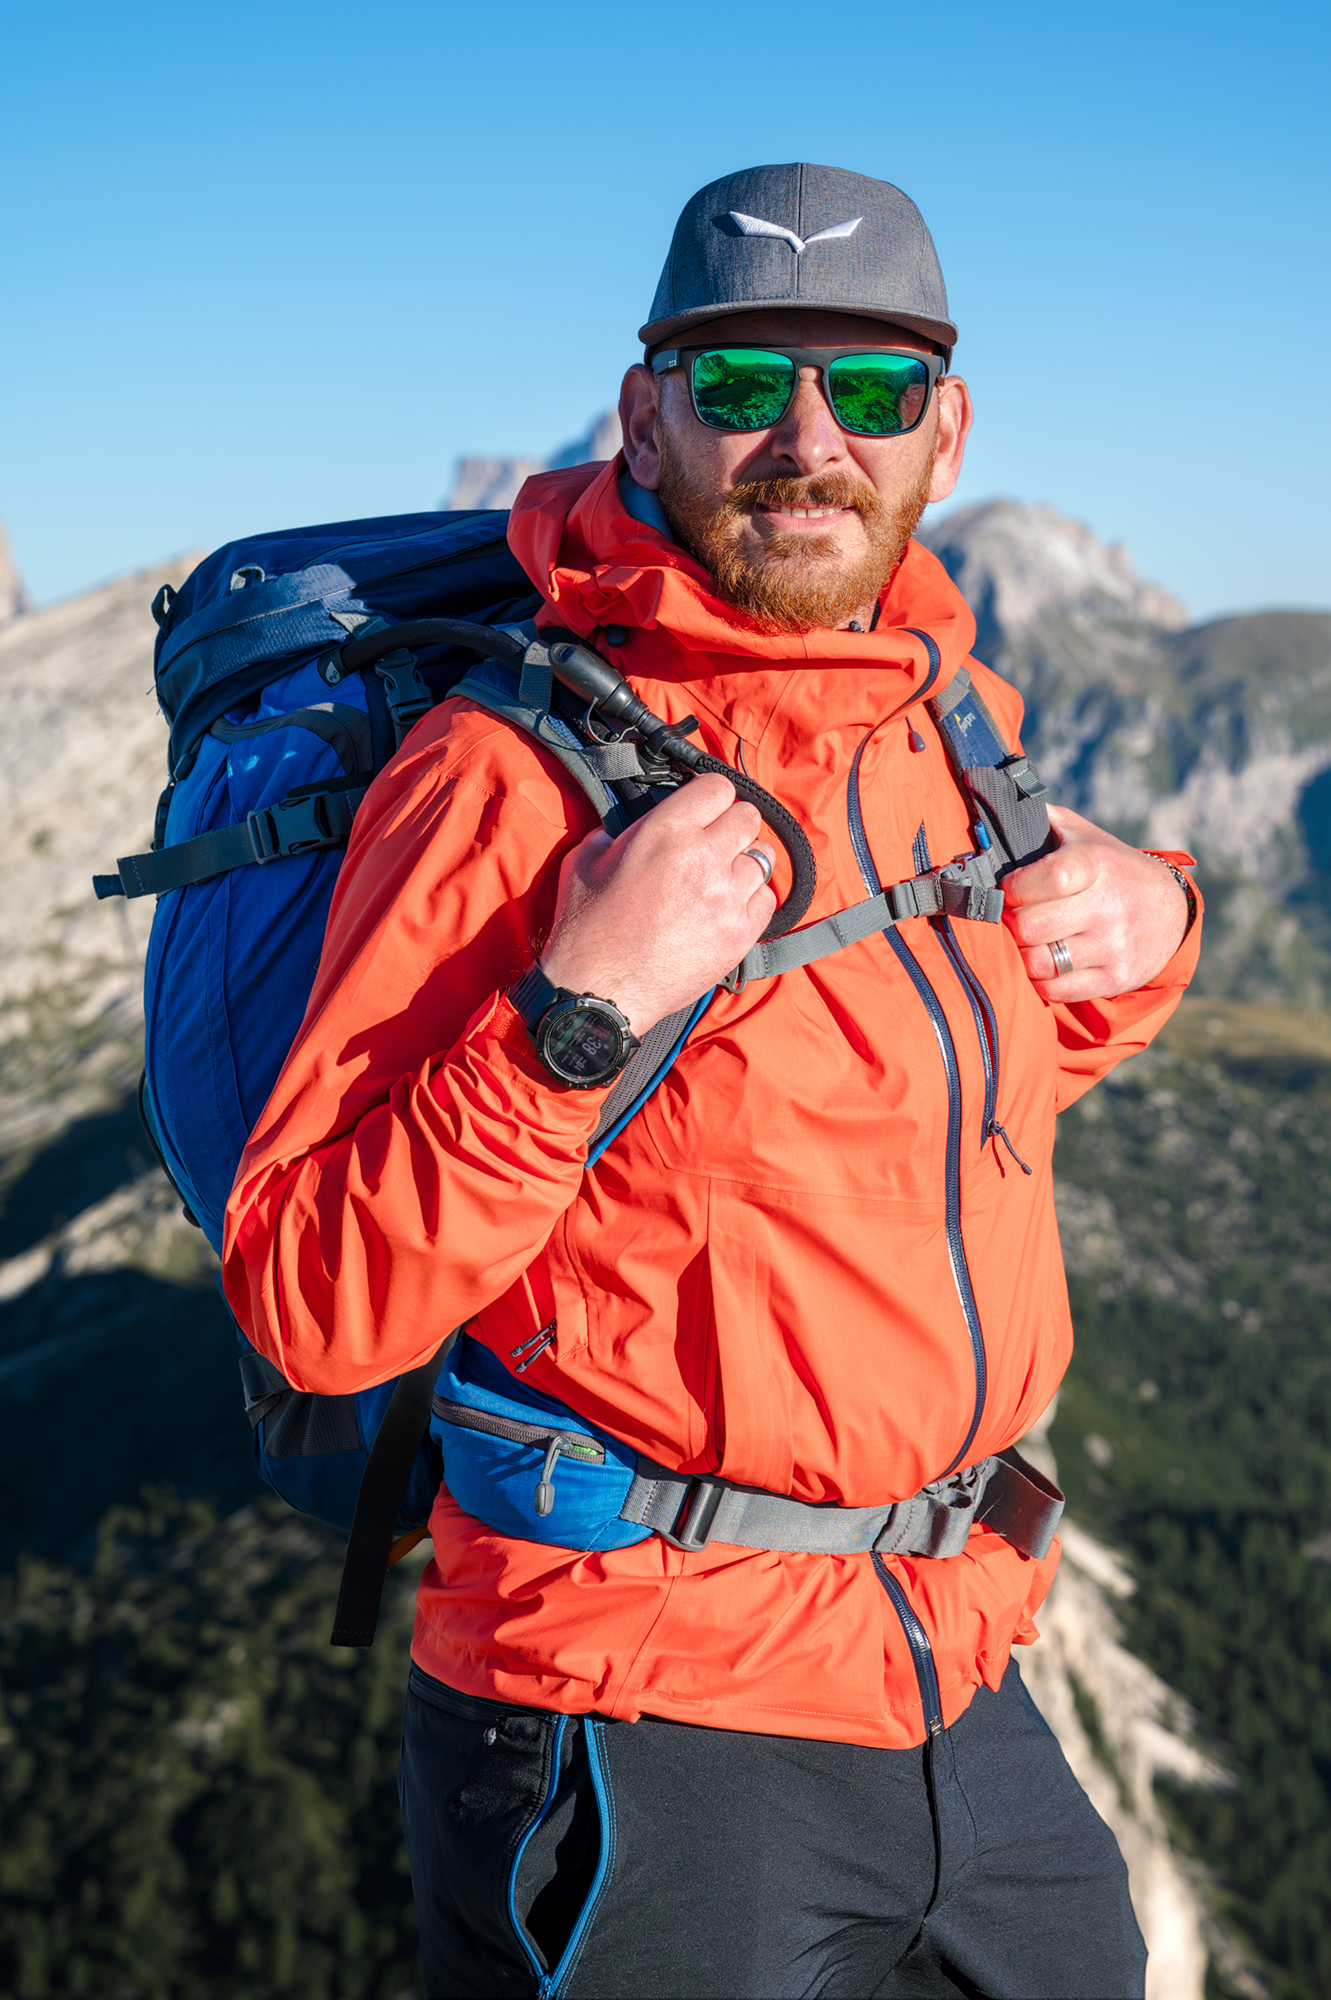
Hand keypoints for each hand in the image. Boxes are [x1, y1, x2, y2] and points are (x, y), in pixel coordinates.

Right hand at [539, 774, 776, 1035]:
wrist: (598, 993)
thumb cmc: (585, 929)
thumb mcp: (585, 861)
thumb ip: (615, 834)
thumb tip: (628, 828)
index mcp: (666, 830)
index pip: (719, 787)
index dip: (711, 798)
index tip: (703, 812)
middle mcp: (704, 857)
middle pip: (749, 818)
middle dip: (732, 828)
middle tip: (714, 846)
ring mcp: (727, 897)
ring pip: (763, 859)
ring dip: (744, 864)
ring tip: (721, 880)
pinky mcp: (739, 934)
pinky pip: (767, 900)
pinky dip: (751, 900)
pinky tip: (727, 908)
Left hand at [1002, 805, 1190, 1001]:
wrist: (1170, 910)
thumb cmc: (1109, 868)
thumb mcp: (1083, 834)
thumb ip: (1040, 818)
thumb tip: (993, 797)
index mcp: (1096, 864)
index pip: (1046, 879)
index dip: (1014, 889)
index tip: (1009, 890)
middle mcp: (1108, 906)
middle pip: (1031, 928)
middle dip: (1012, 925)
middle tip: (1013, 919)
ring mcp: (1114, 946)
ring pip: (1040, 963)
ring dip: (1023, 955)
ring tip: (1027, 942)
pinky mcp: (1116, 978)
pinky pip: (1056, 991)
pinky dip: (1040, 981)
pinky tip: (1044, 964)